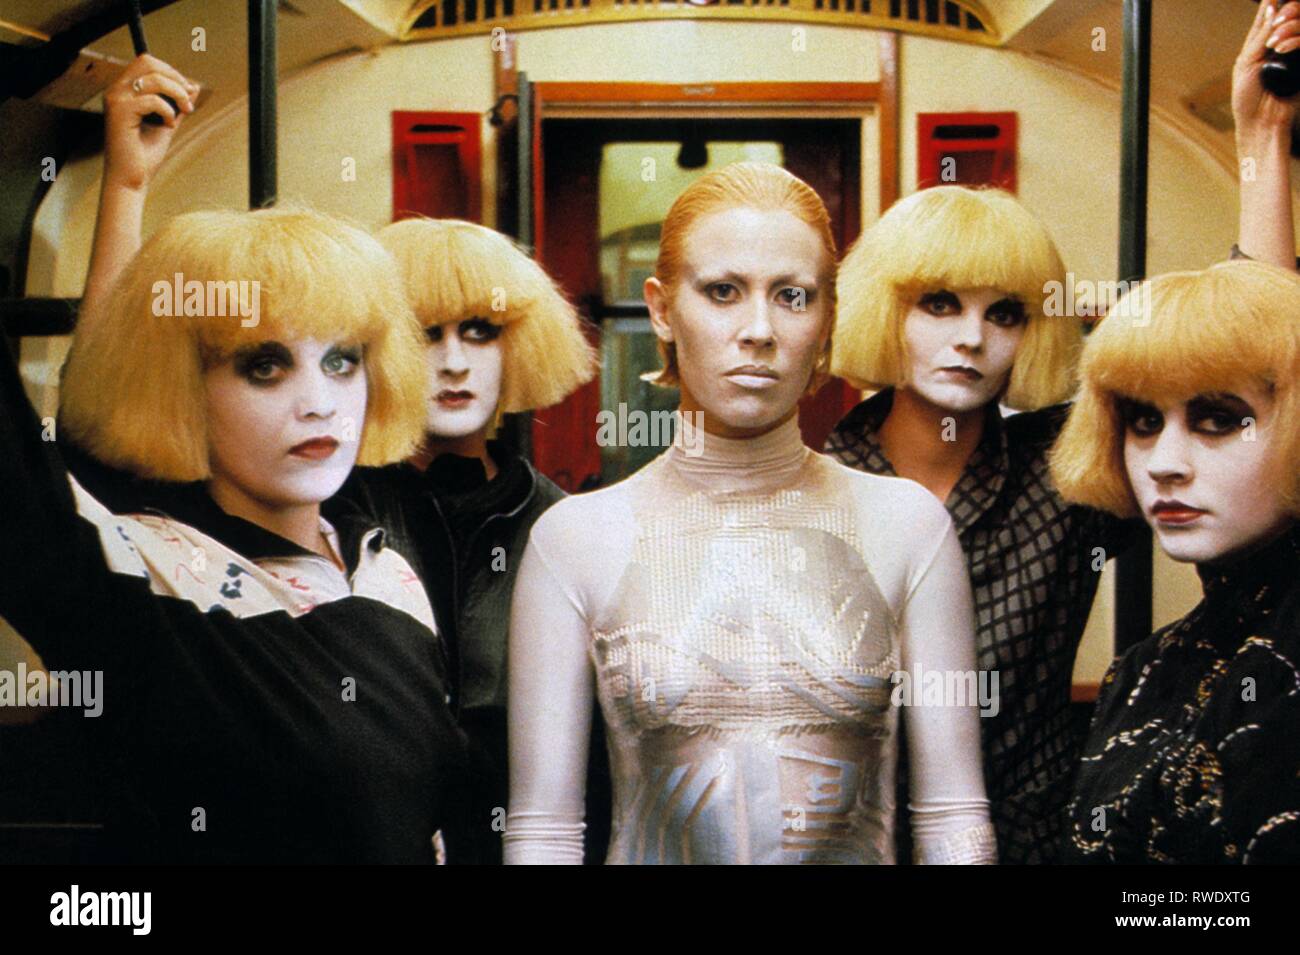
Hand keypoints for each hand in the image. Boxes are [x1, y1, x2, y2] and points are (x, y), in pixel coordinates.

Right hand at [103, 53, 198, 190]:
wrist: (130, 180)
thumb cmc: (144, 155)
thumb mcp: (167, 124)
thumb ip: (177, 105)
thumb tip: (193, 87)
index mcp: (124, 91)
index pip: (146, 62)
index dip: (172, 72)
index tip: (187, 92)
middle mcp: (116, 91)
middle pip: (148, 62)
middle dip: (175, 78)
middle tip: (187, 102)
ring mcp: (115, 100)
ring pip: (153, 78)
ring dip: (176, 94)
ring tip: (183, 113)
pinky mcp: (119, 113)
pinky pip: (151, 100)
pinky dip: (167, 111)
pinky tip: (168, 126)